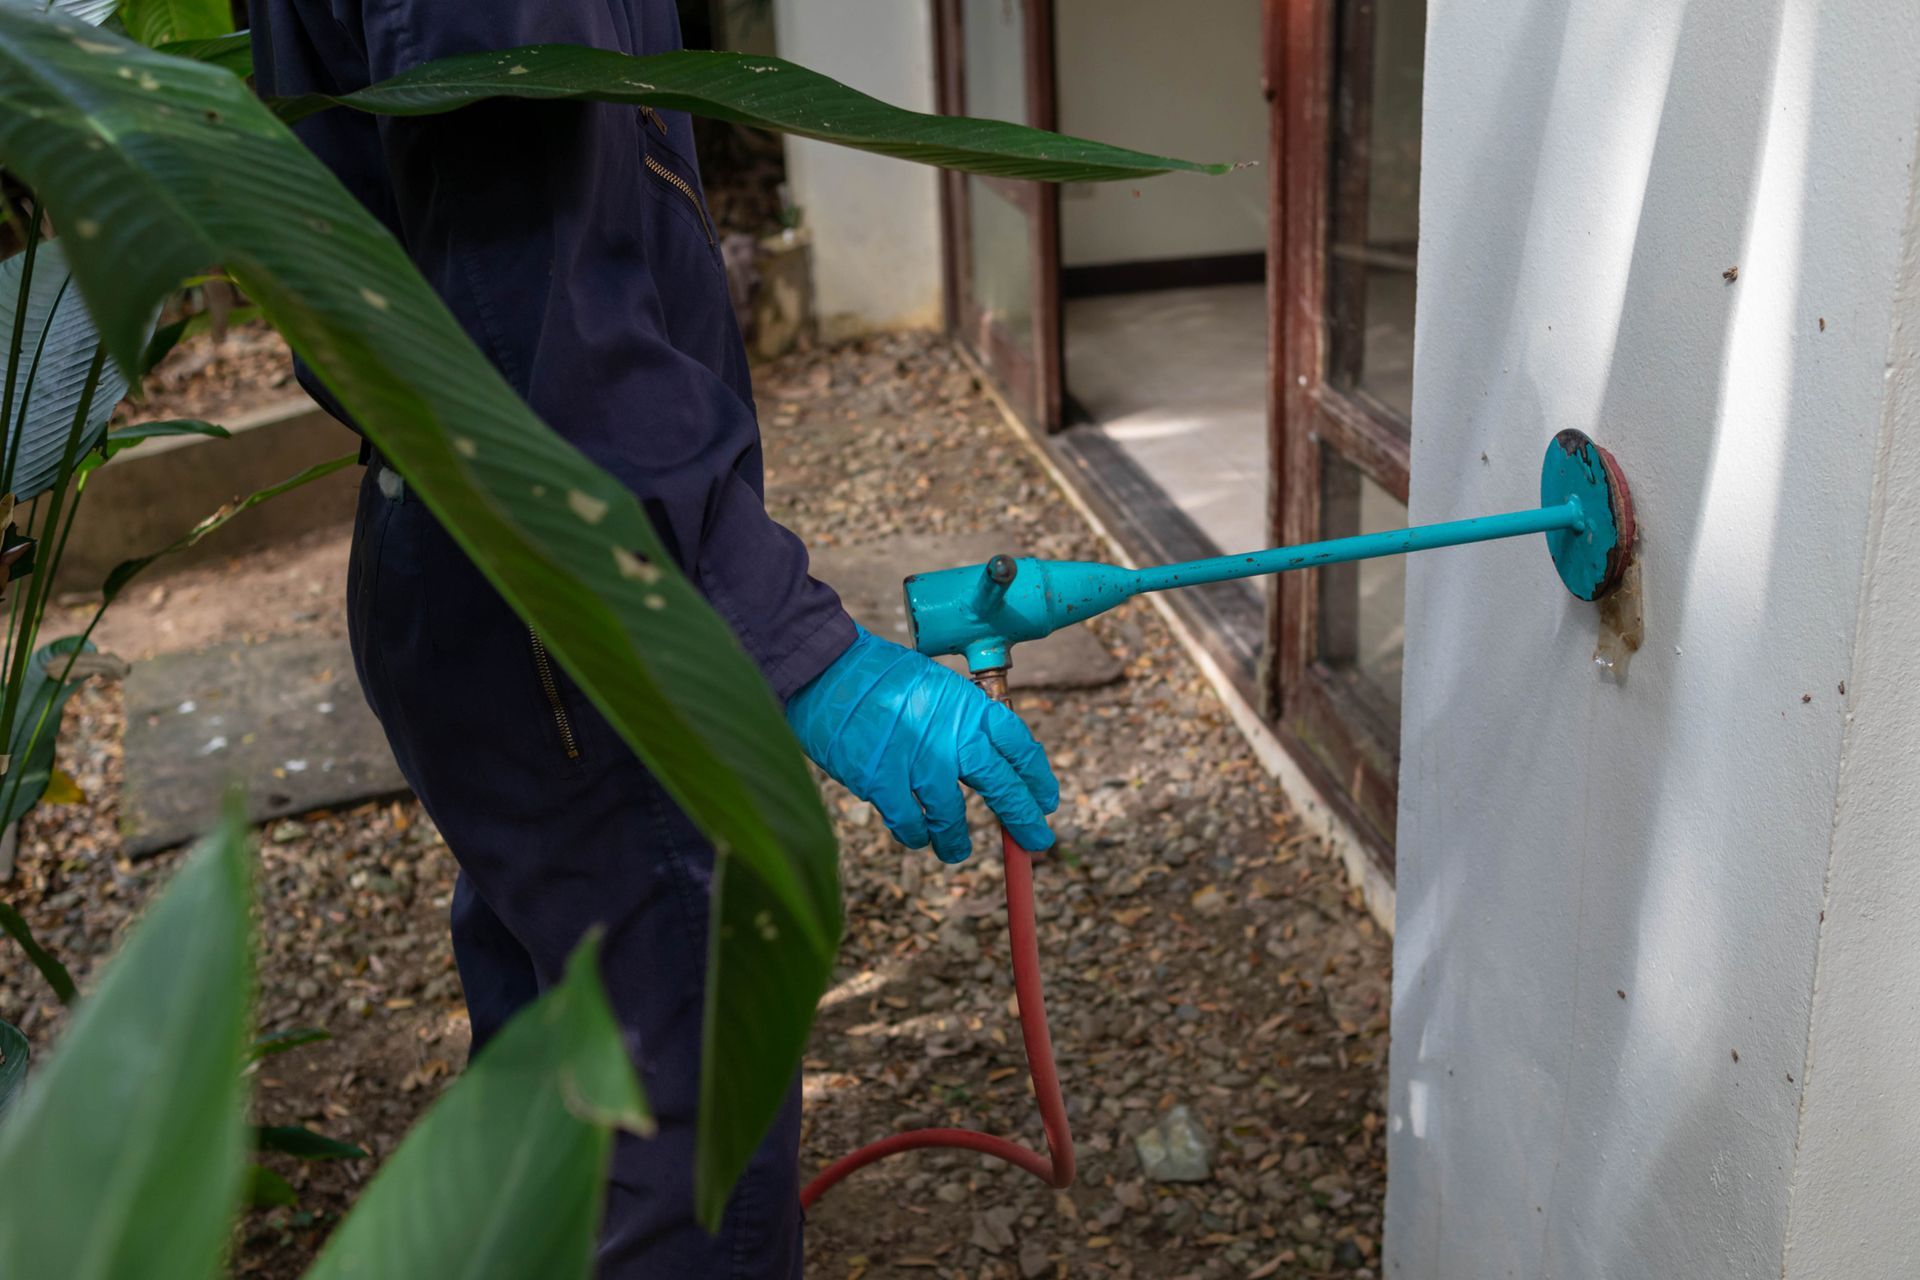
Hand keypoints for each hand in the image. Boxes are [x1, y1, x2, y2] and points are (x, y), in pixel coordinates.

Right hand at [786, 625, 1058, 862]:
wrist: (826, 669)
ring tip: (956, 851)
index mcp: (970, 706)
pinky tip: (917, 836)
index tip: (1046, 800)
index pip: (1019, 747)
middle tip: (1036, 841)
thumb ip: (962, 719)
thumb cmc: (879, 676)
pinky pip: (910, 824)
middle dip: (1022, 819)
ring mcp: (918, 762)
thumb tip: (986, 758)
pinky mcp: (883, 783)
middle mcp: (952, 736)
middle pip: (1001, 786)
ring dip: (955, 839)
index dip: (1037, 779)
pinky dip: (916, 834)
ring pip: (951, 816)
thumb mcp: (936, 685)